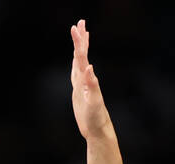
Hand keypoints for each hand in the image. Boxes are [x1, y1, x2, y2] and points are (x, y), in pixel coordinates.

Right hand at [70, 19, 111, 139]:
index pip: (82, 56)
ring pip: (80, 62)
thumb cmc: (97, 119)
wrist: (98, 131)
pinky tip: (77, 62)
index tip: (77, 28)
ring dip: (79, 48)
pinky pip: (76, 74)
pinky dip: (76, 65)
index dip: (79, 42)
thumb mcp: (94, 102)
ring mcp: (83, 85)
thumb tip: (90, 68)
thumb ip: (92, 85)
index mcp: (88, 80)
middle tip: (80, 22)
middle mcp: (86, 80)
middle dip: (81, 39)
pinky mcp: (80, 92)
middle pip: (82, 55)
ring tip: (80, 35)